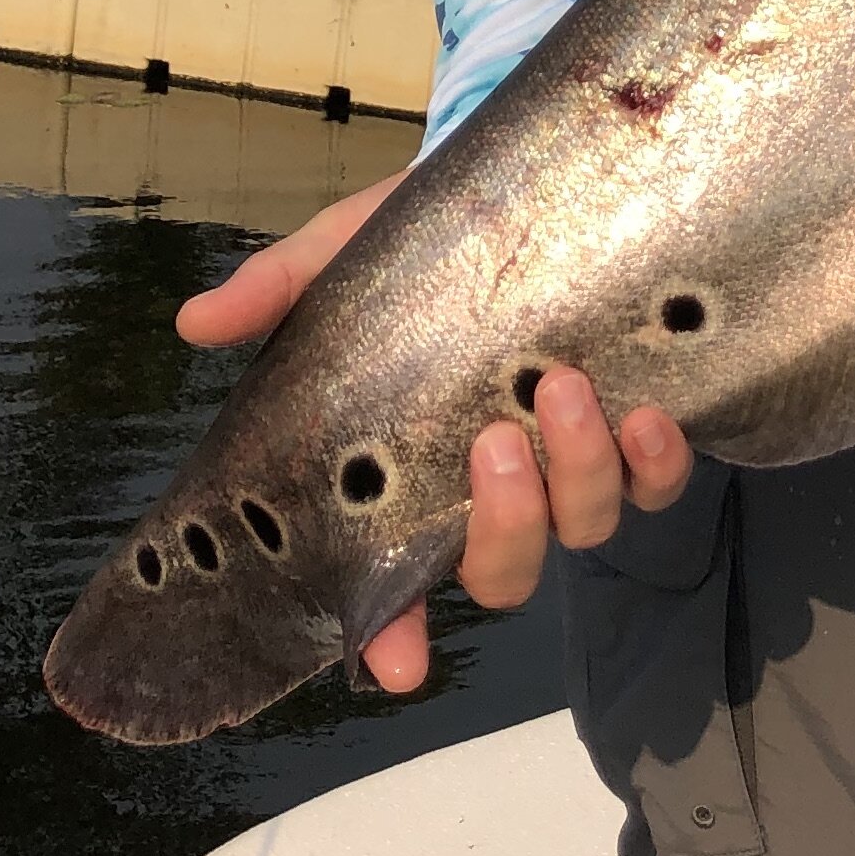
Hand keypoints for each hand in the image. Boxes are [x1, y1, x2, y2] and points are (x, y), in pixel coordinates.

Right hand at [180, 179, 694, 693]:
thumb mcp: (340, 261)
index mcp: (411, 476)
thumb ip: (276, 293)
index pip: (395, 586)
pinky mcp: (639, 429)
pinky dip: (658, 464)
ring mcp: (570, 466)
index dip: (393, 635)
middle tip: (496, 440)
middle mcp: (494, 491)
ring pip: (583, 528)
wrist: (516, 193)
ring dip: (580, 476)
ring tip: (570, 393)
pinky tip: (649, 415)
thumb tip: (195, 320)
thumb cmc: (416, 249)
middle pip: (505, 570)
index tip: (396, 662)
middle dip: (506, 524)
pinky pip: (659, 484)